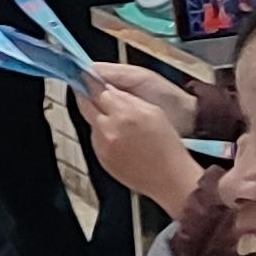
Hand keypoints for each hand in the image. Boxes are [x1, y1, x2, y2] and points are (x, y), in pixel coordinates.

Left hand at [77, 65, 202, 207]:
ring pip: (91, 123)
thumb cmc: (167, 146)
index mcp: (123, 114)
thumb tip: (109, 89)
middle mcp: (108, 130)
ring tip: (120, 124)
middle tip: (92, 91)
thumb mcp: (152, 110)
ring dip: (98, 118)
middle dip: (87, 96)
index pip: (97, 91)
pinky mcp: (101, 159)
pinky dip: (103, 135)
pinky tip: (121, 140)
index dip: (92, 83)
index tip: (87, 77)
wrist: (169, 179)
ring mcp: (102, 147)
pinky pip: (95, 140)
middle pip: (86, 105)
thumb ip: (127, 97)